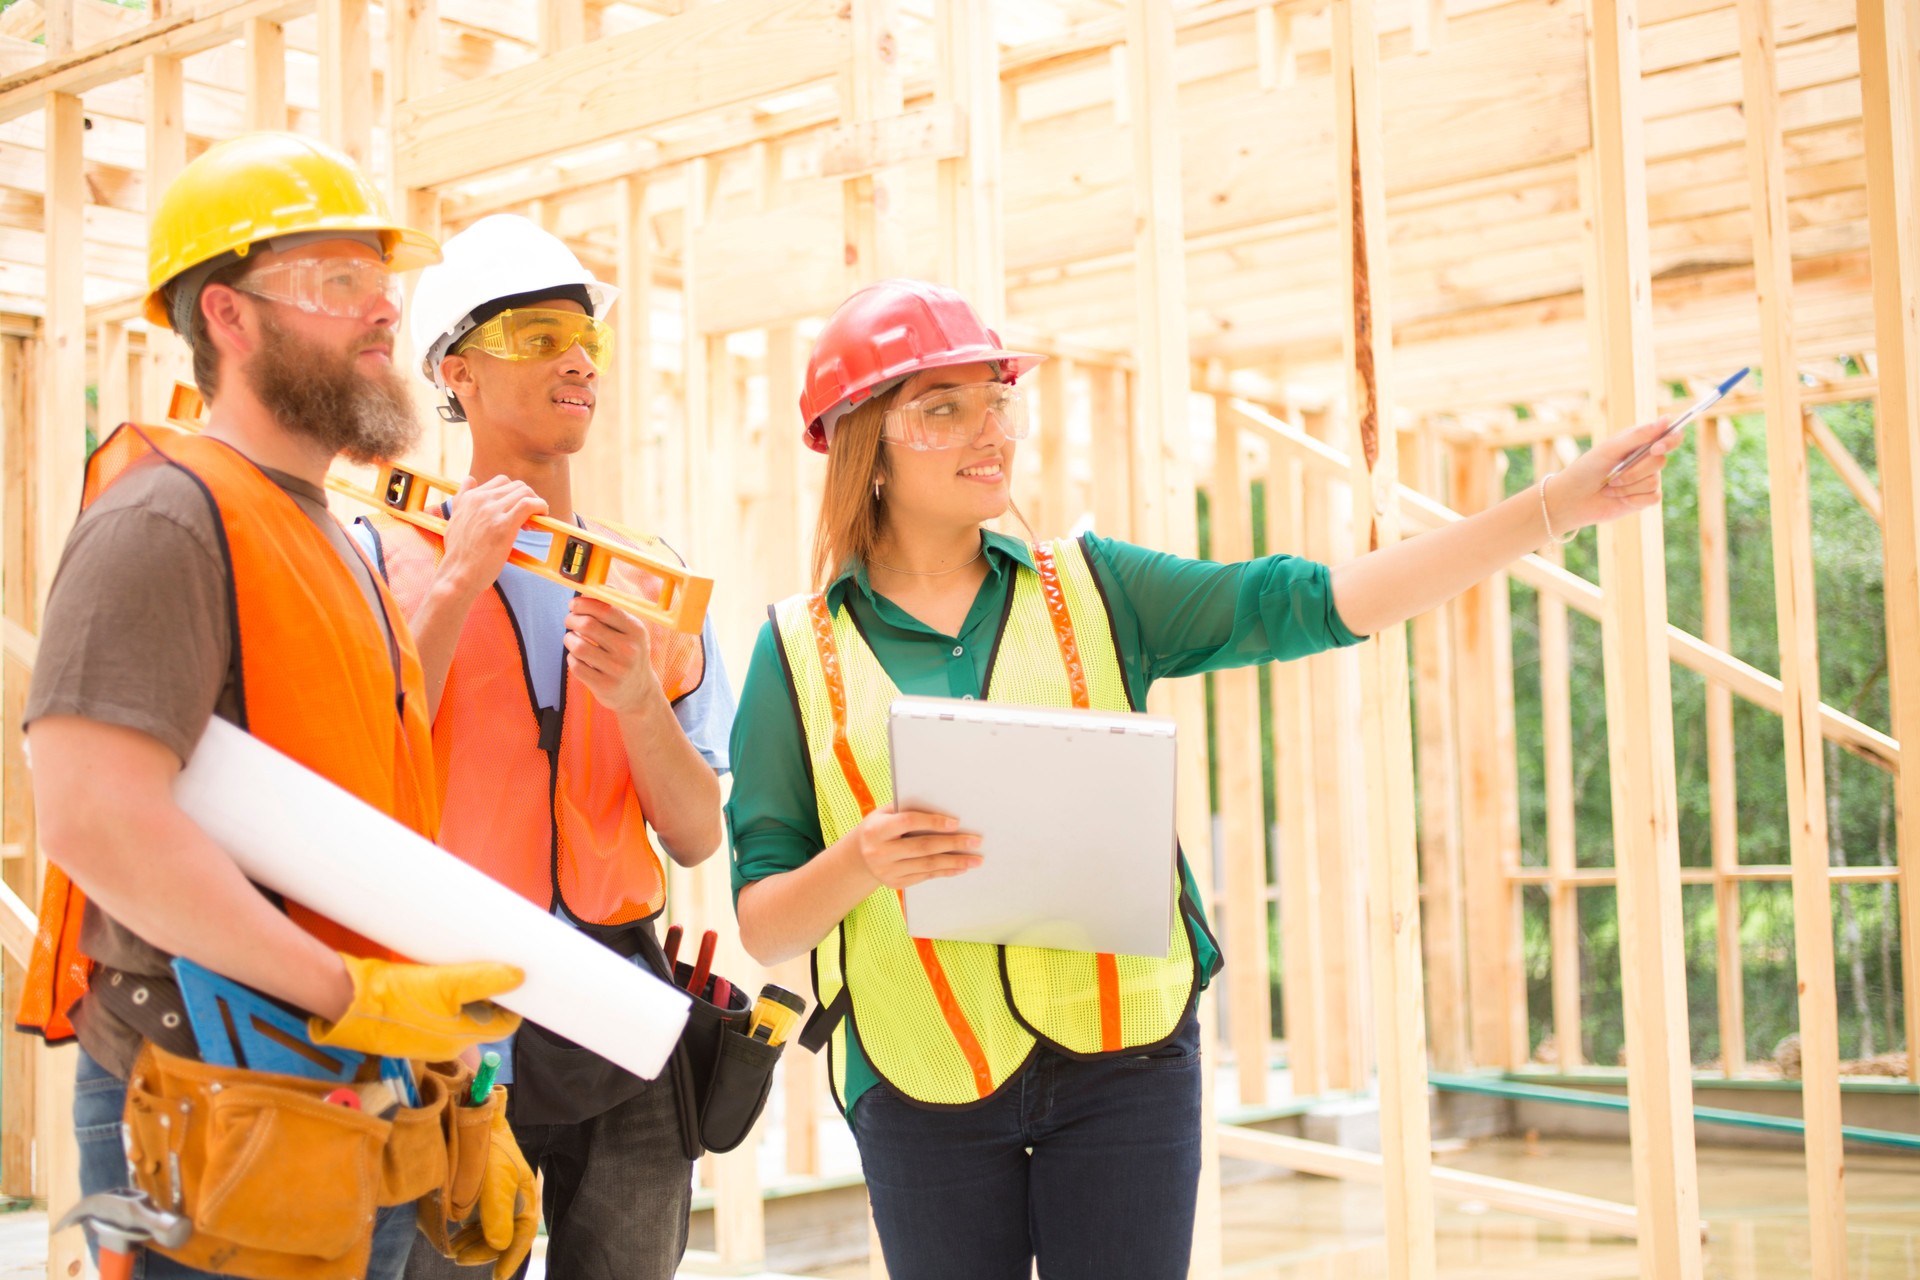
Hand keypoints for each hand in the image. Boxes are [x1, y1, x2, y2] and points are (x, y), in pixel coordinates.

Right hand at [309, 954, 523, 1060]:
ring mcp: (425, 1039)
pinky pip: (436, 1015)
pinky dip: (443, 999)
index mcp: (461, 1038)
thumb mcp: (445, 983)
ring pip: (458, 1017)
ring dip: (466, 996)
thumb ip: (482, 980)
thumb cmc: (395, 998)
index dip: (514, 1004)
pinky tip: (436, 978)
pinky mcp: (407, 1029)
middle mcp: (446, 1044)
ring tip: (465, 967)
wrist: (346, 1004)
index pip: (504, 1026)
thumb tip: (519, 976)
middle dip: (490, 997)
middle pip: (482, 1020)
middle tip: (491, 967)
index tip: (518, 981)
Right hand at [439, 475, 545, 596]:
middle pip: (515, 485)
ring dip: (535, 503)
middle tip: (527, 519)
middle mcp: (479, 500)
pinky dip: (541, 506)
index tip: (515, 510)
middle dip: (526, 499)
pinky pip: (528, 504)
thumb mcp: (454, 518)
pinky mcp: (503, 525)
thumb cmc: (458, 554)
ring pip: (524, 492)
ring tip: (532, 522)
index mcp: (469, 498)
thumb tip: (470, 480)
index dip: (513, 494)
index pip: (500, 482)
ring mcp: (491, 511)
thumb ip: (462, 499)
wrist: (457, 575)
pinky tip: (543, 516)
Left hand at [448, 1106, 537, 1279]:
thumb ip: (497, 1213)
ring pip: (490, 1228)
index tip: (498, 1277)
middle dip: (483, 1251)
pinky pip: (481, 1217)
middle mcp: (515, 1196)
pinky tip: (457, 1233)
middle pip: (503, 1235)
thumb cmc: (489, 1146)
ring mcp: (500, 1191)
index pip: (522, 1235)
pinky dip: (469, 1230)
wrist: (476, 1114)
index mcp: (525, 1195)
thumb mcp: (495, 1179)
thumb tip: (499, 1246)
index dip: (512, 1258)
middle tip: (458, 1259)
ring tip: (453, 1251)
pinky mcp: (486, 1186)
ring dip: (474, 1242)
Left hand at [563, 597, 662, 713]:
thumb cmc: (629, 655)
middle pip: (587, 625)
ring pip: (578, 646)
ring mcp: (617, 670)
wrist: (639, 692)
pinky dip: (572, 658)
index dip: (583, 603)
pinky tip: (578, 657)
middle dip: (571, 619)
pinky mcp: (604, 686)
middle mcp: (629, 650)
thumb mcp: (631, 632)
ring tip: (571, 639)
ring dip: (568, 639)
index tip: (573, 605)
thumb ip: (615, 610)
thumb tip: (598, 587)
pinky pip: (576, 665)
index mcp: (636, 631)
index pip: (605, 609)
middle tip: (569, 621)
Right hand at [843, 807, 982, 891]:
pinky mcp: (895, 883)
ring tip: (975, 859)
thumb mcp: (884, 814)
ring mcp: (887, 871)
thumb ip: (907, 810)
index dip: (933, 822)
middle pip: (923, 847)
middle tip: (975, 841)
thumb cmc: (879, 827)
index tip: (956, 822)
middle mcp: (879, 852)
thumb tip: (942, 806)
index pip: (908, 822)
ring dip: (955, 862)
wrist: (858, 857)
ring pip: (927, 865)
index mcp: (876, 830)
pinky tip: (960, 868)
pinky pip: (925, 877)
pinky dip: (944, 872)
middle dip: (953, 844)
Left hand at [1542, 418, 1680, 535]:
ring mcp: (1647, 479)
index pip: (1670, 435)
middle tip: (1612, 474)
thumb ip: (1638, 435)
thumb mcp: (1609, 449)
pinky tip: (1618, 498)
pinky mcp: (1645, 498)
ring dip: (1627, 486)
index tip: (1656, 448)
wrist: (1572, 500)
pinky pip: (1652, 497)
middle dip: (1634, 470)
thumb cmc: (1586, 470)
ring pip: (1654, 481)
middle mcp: (1646, 459)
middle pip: (1660, 461)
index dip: (1670, 440)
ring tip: (1609, 486)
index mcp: (1639, 442)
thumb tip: (1667, 420)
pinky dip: (1632, 499)